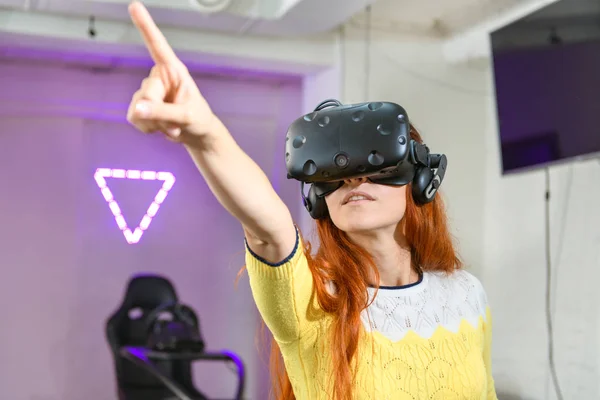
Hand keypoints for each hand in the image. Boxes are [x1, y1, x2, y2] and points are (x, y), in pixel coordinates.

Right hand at [126, 1, 217, 142]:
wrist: (196, 134)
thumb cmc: (198, 119)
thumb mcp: (186, 116)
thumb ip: (163, 112)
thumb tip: (138, 110)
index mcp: (173, 70)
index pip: (157, 45)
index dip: (145, 26)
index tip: (135, 5)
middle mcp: (158, 77)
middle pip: (145, 93)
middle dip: (158, 112)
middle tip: (174, 122)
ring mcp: (147, 92)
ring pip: (137, 109)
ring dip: (156, 123)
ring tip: (172, 125)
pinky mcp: (140, 106)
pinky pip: (134, 118)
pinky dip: (149, 128)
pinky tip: (162, 128)